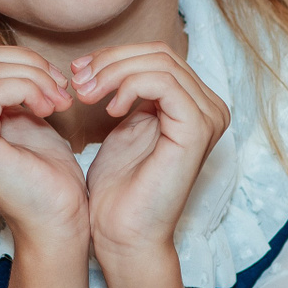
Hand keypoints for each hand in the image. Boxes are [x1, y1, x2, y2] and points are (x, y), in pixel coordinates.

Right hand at [0, 46, 86, 250]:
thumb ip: (1, 85)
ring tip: (60, 100)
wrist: (57, 217)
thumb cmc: (42, 170)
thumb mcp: (17, 114)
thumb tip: (2, 55)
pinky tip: (50, 109)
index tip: (54, 82)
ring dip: (35, 78)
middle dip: (28, 65)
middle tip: (60, 88)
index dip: (19, 60)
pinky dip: (31, 89)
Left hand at [75, 43, 229, 268]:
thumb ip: (128, 92)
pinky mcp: (196, 129)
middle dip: (111, 61)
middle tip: (78, 80)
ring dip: (113, 72)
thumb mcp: (123, 126)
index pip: (158, 56)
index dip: (115, 56)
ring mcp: (208, 118)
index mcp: (195, 105)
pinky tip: (109, 109)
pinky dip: (128, 85)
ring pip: (159, 63)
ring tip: (86, 94)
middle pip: (160, 54)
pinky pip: (162, 83)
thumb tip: (108, 59)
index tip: (78, 72)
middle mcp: (209, 108)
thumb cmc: (119, 188)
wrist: (123, 234)